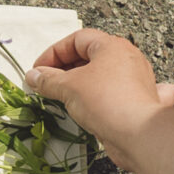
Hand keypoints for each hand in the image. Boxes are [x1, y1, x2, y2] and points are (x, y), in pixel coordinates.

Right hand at [23, 29, 173, 172]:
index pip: (76, 39)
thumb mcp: (68, 87)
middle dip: (66, 68)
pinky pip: (125, 91)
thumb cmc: (106, 102)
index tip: (39, 70)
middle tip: (47, 84)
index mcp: (111, 46)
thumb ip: (48, 80)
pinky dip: (112, 94)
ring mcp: (136, 79)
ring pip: (105, 74)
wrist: (138, 134)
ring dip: (84, 82)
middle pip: (91, 55)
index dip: (53, 53)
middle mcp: (127, 58)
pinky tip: (107, 100)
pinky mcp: (140, 100)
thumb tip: (33, 76)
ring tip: (65, 96)